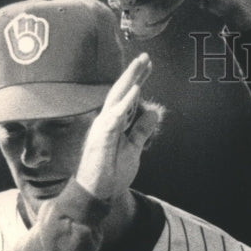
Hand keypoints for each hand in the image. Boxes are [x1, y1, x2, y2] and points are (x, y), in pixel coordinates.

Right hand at [75, 53, 159, 199]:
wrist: (97, 195)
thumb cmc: (111, 173)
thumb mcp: (133, 149)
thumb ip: (141, 131)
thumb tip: (153, 112)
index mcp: (114, 123)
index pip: (126, 97)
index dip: (137, 80)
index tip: (148, 65)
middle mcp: (106, 121)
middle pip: (120, 92)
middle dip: (133, 74)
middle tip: (145, 56)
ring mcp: (102, 129)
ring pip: (116, 99)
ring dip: (129, 81)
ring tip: (140, 65)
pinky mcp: (101, 139)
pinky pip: (114, 118)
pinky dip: (125, 104)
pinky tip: (135, 92)